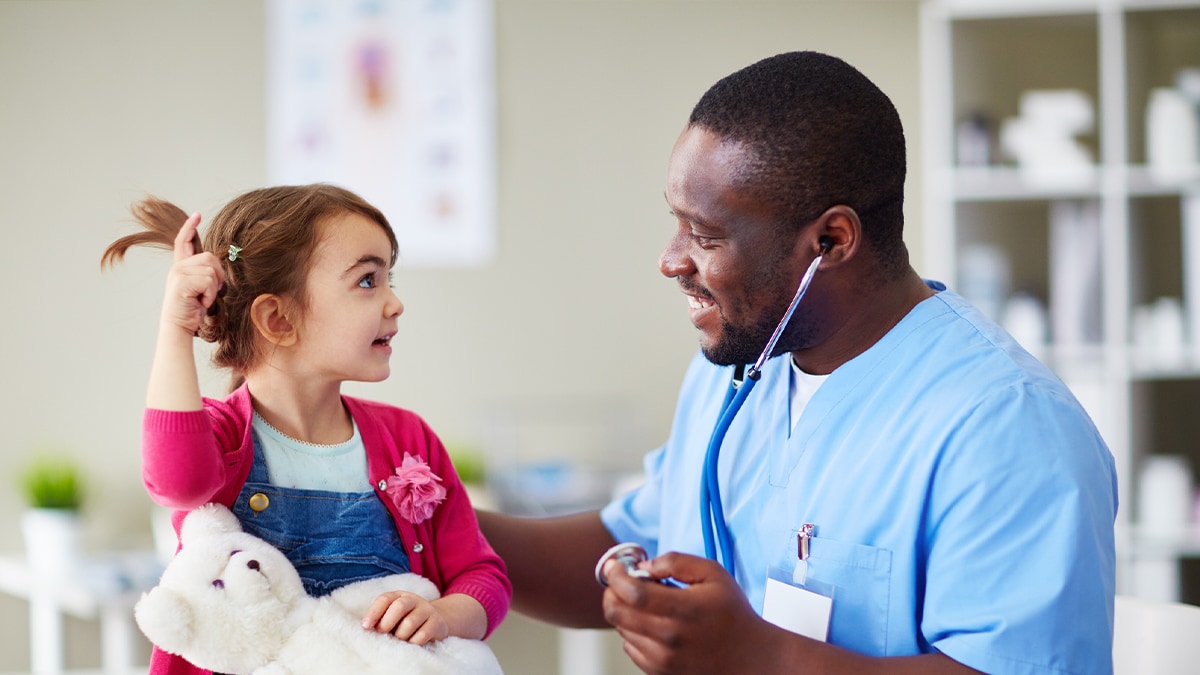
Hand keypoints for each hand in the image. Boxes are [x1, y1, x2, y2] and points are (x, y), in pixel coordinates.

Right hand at [160, 212, 223, 335]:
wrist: (179, 327)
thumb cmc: (192, 310)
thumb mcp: (199, 288)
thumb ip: (204, 274)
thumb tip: (217, 266)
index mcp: (181, 267)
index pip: (184, 241)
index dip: (190, 227)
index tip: (197, 215)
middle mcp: (178, 267)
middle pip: (210, 258)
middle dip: (218, 276)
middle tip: (210, 292)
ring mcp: (178, 273)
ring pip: (211, 271)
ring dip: (214, 288)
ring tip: (203, 299)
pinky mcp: (182, 282)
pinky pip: (209, 281)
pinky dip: (210, 294)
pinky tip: (201, 302)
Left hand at [362, 590, 448, 645]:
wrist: (436, 620)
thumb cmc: (406, 619)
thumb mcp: (394, 615)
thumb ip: (381, 618)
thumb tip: (367, 627)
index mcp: (399, 596)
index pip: (385, 599)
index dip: (374, 612)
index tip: (366, 627)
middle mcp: (414, 600)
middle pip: (399, 607)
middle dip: (387, 623)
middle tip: (383, 633)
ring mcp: (427, 610)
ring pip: (410, 623)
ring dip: (400, 635)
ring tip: (399, 639)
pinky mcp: (437, 623)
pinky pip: (422, 635)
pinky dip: (413, 642)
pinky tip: (411, 643)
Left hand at [602, 551, 782, 674]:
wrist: (750, 657)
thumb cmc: (733, 613)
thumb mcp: (713, 573)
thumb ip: (676, 562)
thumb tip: (645, 566)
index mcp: (682, 610)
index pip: (631, 592)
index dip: (615, 575)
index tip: (614, 565)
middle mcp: (668, 638)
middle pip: (616, 612)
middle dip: (611, 591)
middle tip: (622, 581)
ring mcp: (662, 659)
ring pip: (621, 629)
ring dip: (625, 610)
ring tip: (649, 602)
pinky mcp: (659, 671)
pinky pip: (630, 647)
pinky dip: (633, 631)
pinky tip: (654, 622)